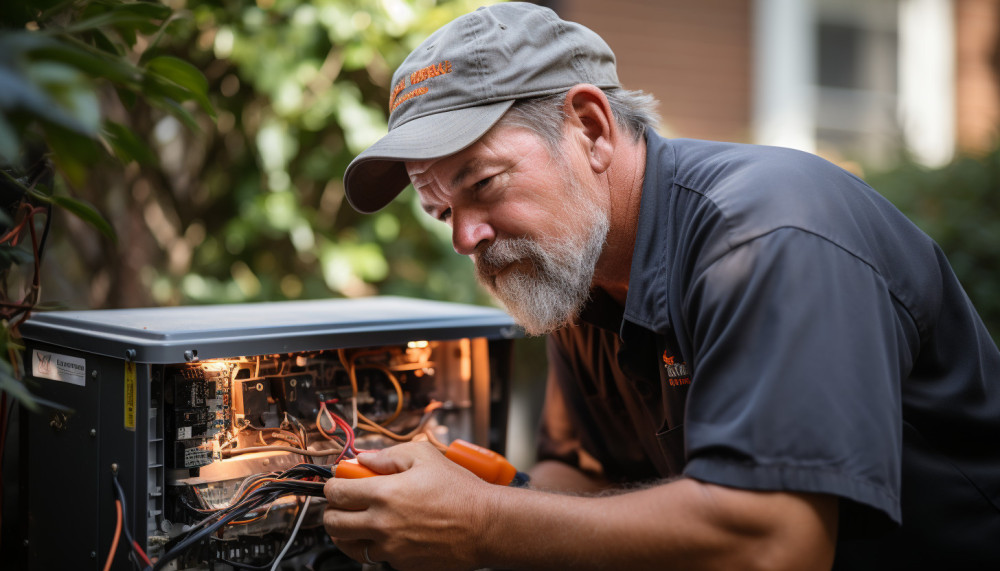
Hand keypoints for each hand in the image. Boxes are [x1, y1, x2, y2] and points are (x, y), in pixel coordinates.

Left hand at [323, 441, 499, 570]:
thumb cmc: (460, 491)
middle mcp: (382, 523)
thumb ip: (389, 455)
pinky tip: (390, 531)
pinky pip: (376, 556)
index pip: (336, 492)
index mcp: (385, 493)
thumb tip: (364, 458)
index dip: (332, 484)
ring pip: (349, 545)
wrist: (486, 526)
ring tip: (359, 520)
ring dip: (347, 532)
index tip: (338, 481)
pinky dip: (376, 544)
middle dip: (333, 510)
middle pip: (333, 523)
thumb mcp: (426, 457)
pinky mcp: (402, 564)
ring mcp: (391, 548)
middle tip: (344, 502)